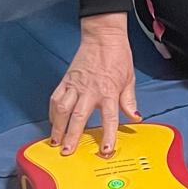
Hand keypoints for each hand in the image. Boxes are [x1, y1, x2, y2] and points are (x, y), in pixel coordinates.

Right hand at [49, 14, 139, 155]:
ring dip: (57, 126)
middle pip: (79, 117)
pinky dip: (52, 111)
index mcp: (109, 91)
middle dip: (72, 135)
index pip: (109, 118)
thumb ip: (129, 101)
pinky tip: (53, 122)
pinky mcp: (66, 79)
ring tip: (54, 141)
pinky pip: (56, 98)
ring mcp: (75, 85)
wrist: (103, 36)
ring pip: (63, 109)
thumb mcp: (129, 79)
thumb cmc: (118, 56)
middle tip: (67, 151)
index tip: (105, 150)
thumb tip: (135, 118)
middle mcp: (90, 90)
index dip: (108, 135)